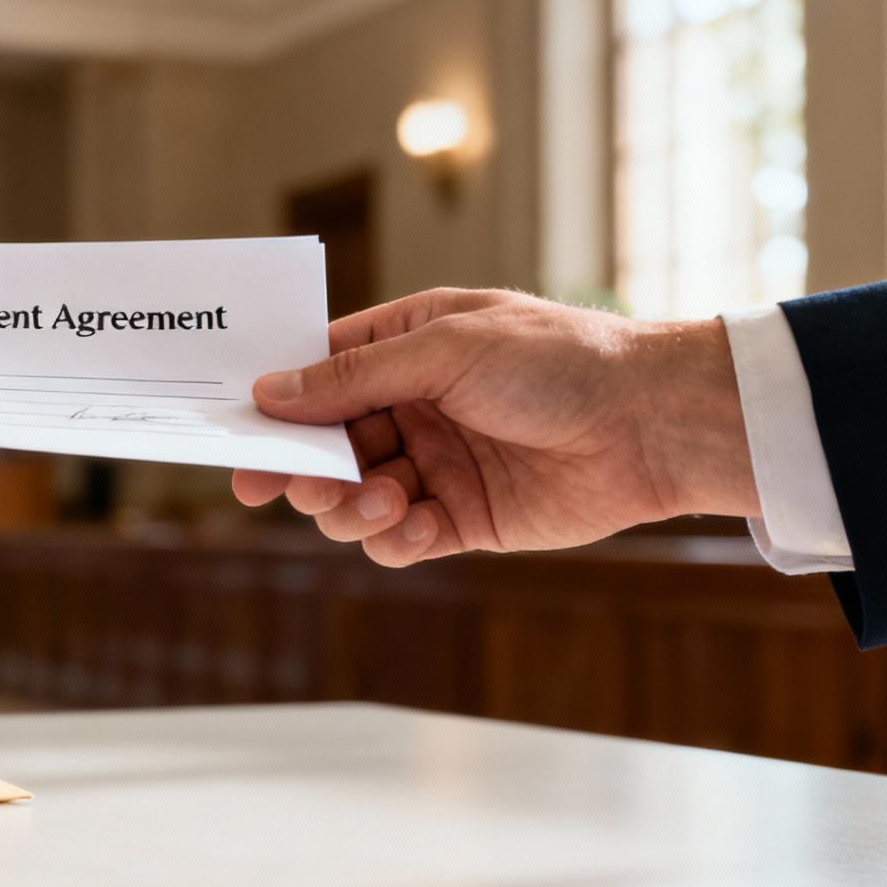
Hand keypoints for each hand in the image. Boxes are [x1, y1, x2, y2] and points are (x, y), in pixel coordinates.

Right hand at [234, 289, 757, 565]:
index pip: (317, 373)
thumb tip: (271, 391)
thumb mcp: (447, 350)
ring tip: (378, 501)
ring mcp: (436, 465)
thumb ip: (356, 377)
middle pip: (324, 444)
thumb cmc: (561, 360)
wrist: (652, 424)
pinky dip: (393, 539)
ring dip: (349, 506)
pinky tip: (415, 524)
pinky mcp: (463, 519)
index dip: (274, 404)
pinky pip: (400, 539)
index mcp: (406, 347)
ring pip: (353, 498)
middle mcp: (413, 406)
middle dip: (299, 468)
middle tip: (280, 487)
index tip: (233, 432)